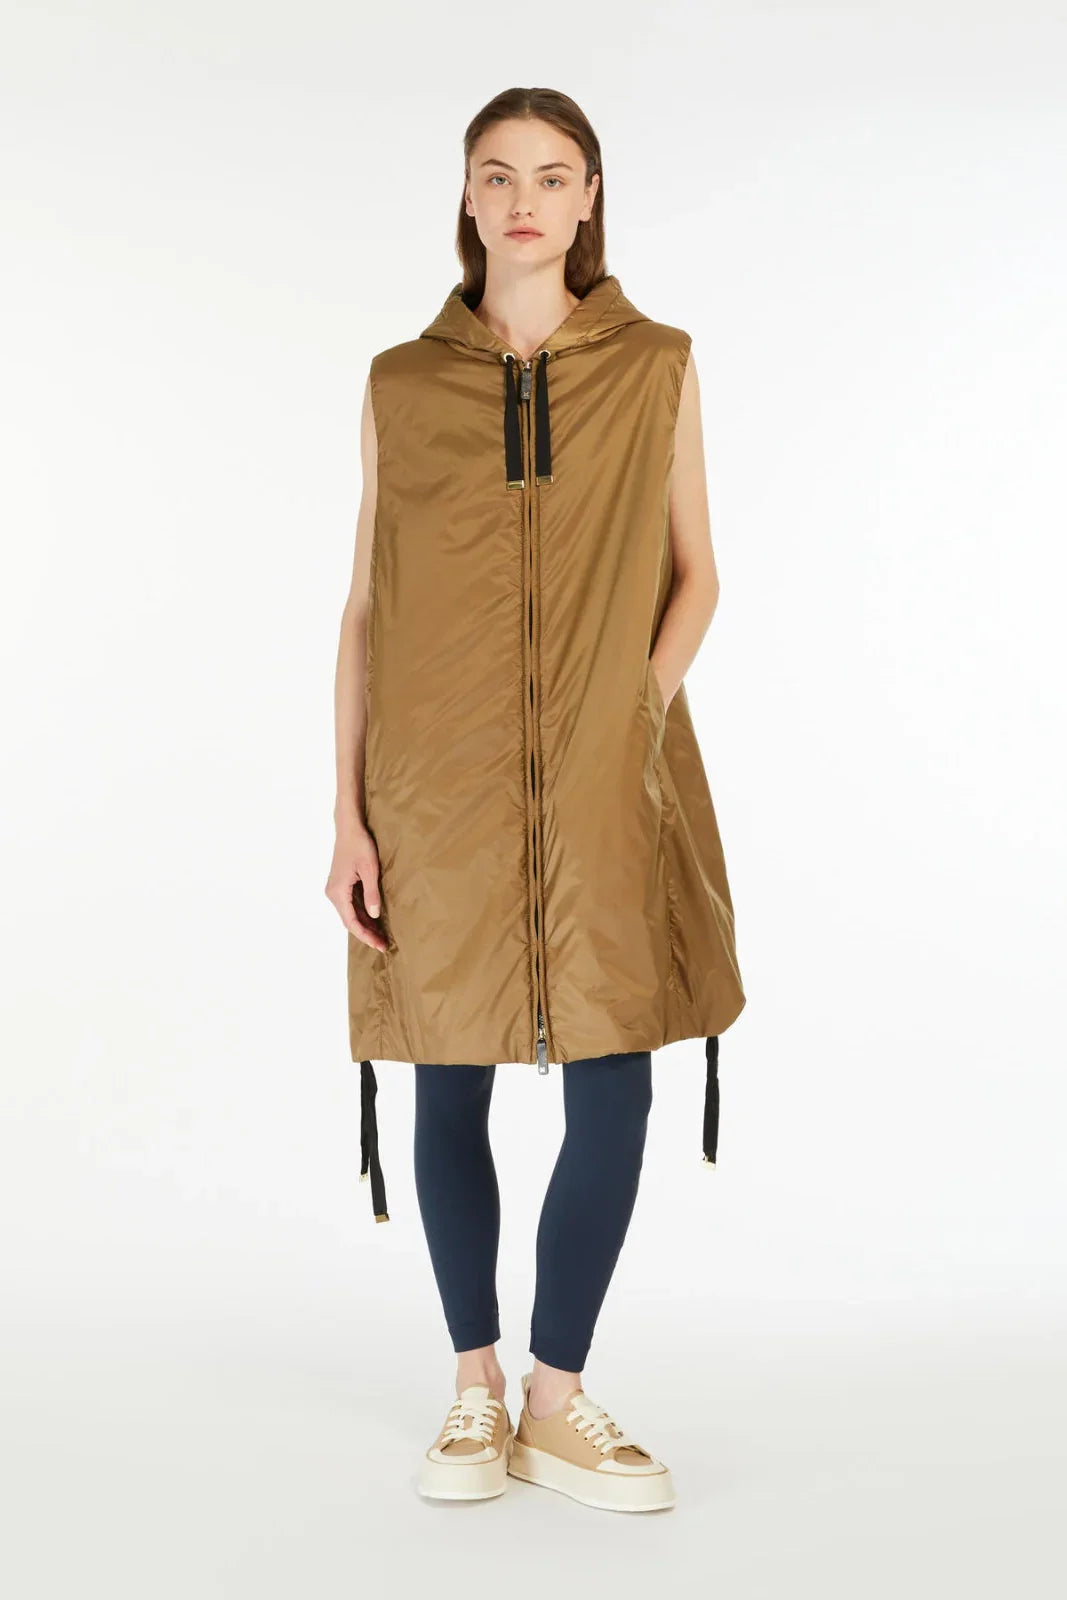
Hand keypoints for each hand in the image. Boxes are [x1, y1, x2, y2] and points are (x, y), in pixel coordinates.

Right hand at [325, 819, 388, 951]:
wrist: (349, 828)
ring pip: (350, 914)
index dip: (366, 936)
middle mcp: (333, 894)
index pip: (352, 922)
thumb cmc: (360, 845)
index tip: (380, 945)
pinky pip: (350, 905)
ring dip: (365, 925)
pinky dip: (362, 914)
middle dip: (367, 934)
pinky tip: (374, 920)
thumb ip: (371, 893)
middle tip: (384, 945)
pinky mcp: (340, 885)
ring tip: (381, 936)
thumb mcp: (370, 870)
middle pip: (350, 921)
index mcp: (338, 892)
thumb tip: (375, 916)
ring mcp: (335, 890)